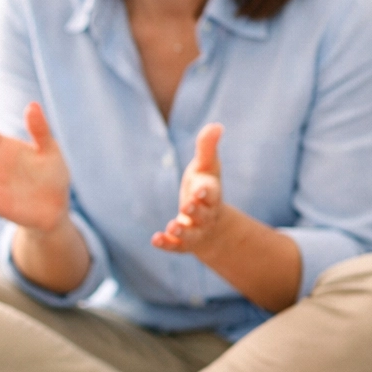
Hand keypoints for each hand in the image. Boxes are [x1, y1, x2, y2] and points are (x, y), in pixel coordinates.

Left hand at [152, 123, 225, 254]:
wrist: (209, 221)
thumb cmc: (204, 187)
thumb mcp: (206, 167)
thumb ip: (208, 148)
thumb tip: (216, 125)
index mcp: (211, 195)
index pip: (212, 194)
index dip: (207, 192)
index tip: (200, 189)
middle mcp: (206, 215)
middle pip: (203, 215)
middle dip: (196, 211)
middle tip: (187, 206)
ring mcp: (196, 231)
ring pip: (191, 234)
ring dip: (182, 231)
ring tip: (172, 226)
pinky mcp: (183, 243)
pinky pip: (176, 246)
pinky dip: (167, 243)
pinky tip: (155, 239)